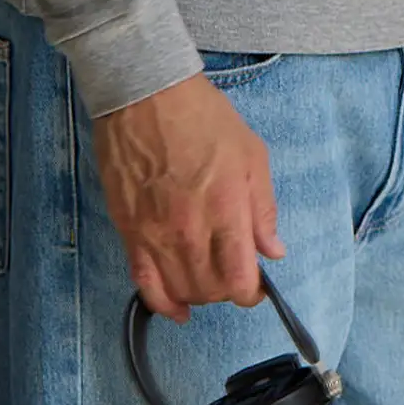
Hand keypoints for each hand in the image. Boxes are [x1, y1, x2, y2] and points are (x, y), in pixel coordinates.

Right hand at [93, 73, 284, 322]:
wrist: (145, 94)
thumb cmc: (203, 118)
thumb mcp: (251, 155)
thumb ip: (263, 209)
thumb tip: (273, 251)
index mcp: (226, 211)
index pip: (241, 281)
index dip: (251, 292)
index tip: (254, 285)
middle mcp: (190, 231)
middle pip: (211, 291)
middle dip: (227, 291)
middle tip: (230, 275)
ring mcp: (157, 234)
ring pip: (181, 291)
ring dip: (199, 296)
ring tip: (206, 282)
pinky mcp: (130, 232)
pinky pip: (145, 284)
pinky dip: (162, 304)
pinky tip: (176, 310)